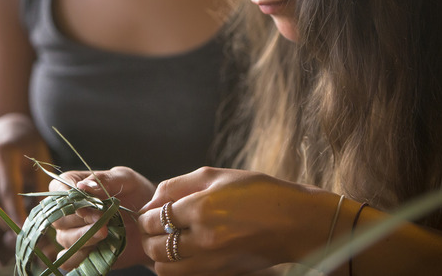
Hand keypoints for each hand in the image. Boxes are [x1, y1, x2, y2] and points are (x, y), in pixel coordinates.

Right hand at [0, 114, 51, 265]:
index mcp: (4, 150)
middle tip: (18, 232)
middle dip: (5, 219)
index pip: (8, 190)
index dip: (15, 213)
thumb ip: (41, 186)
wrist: (6, 125)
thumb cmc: (28, 145)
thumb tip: (43, 217)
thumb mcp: (40, 159)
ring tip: (8, 224)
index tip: (24, 229)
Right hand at [50, 167, 155, 270]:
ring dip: (84, 237)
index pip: (57, 187)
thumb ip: (104, 180)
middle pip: (58, 217)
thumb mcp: (125, 179)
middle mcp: (69, 210)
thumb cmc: (137, 193)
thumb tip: (81, 186)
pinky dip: (80, 257)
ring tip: (106, 233)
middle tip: (103, 219)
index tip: (87, 203)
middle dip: (80, 219)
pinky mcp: (81, 252)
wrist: (152, 221)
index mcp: (75, 185)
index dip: (68, 196)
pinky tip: (98, 249)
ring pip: (64, 239)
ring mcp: (73, 232)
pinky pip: (68, 259)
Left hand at [137, 167, 332, 274]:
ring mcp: (212, 260)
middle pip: (155, 245)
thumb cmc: (259, 192)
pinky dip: (175, 266)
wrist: (295, 222)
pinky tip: (182, 252)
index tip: (148, 212)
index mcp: (201, 208)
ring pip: (164, 267)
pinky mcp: (220, 273)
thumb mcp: (218, 175)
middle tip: (152, 227)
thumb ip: (179, 185)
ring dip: (158, 255)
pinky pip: (183, 275)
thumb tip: (153, 198)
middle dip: (148, 235)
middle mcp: (203, 238)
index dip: (146, 215)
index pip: (155, 218)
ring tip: (166, 241)